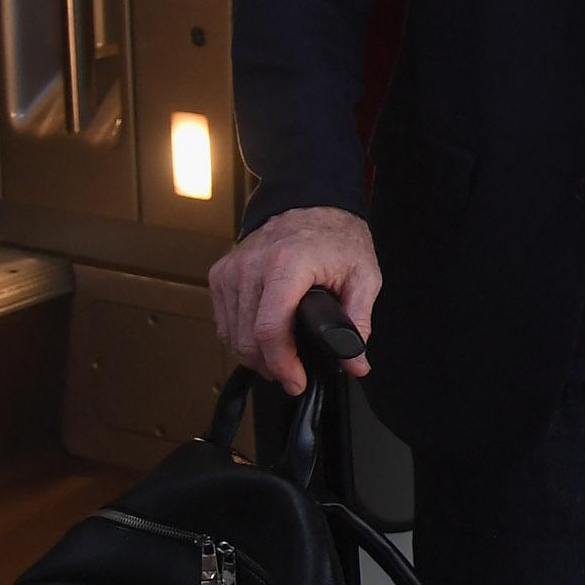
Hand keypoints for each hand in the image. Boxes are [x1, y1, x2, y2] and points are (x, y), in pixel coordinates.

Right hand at [207, 206, 379, 393]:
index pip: (270, 329)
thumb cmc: (337, 237)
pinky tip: (264, 341)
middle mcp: (252, 266)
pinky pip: (224, 322)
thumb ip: (358, 321)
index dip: (282, 364)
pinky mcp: (220, 275)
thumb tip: (356, 362)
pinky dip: (241, 339)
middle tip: (294, 375)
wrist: (311, 203)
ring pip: (231, 335)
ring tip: (282, 360)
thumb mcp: (363, 275)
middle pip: (247, 338)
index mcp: (288, 263)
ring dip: (254, 357)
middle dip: (271, 366)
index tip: (297, 381)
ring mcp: (231, 270)